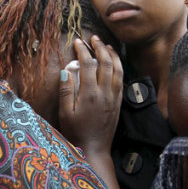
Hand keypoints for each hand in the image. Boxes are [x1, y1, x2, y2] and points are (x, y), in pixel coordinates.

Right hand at [58, 35, 122, 155]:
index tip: (77, 42)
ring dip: (112, 55)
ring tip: (107, 45)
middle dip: (100, 47)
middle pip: (106, 63)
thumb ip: (66, 91)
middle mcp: (105, 93)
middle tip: (93, 38)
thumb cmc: (76, 133)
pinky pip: (121, 80)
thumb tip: (66, 70)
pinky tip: (115, 63)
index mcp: (90, 94)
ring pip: (117, 69)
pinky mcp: (118, 103)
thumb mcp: (65, 113)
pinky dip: (119, 67)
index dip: (83, 51)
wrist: (94, 150)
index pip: (88, 64)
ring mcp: (114, 97)